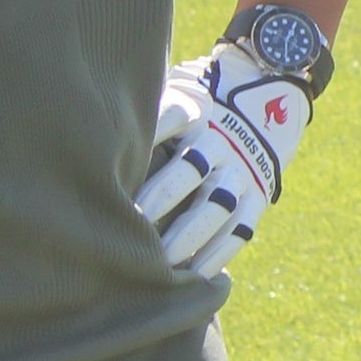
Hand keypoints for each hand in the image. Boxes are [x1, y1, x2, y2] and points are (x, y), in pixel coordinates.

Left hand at [135, 44, 309, 277]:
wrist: (270, 93)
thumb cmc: (201, 96)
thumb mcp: (177, 86)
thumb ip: (144, 105)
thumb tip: (90, 122)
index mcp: (197, 111)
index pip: (167, 121)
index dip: (144, 145)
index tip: (114, 174)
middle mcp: (220, 142)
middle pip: (187, 172)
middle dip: (157, 202)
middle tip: (129, 226)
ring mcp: (241, 171)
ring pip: (215, 207)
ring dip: (187, 236)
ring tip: (160, 262)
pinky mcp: (258, 195)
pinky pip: (240, 228)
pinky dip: (219, 253)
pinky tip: (195, 273)